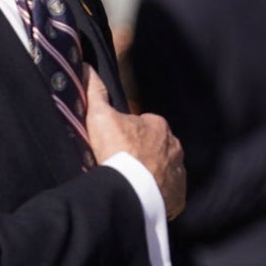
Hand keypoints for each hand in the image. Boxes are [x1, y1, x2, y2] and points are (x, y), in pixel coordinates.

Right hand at [84, 66, 184, 218]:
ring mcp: (178, 172)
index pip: (144, 125)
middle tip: (122, 165)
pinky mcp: (178, 195)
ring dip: (152, 174)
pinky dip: (159, 194)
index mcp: (159, 125)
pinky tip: (142, 197)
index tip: (116, 145)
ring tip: (131, 183)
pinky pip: (169, 192)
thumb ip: (95, 92)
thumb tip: (87, 68)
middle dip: (143, 154)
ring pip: (165, 169)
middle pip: (156, 148)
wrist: (131, 192)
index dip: (128, 134)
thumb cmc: (118, 151)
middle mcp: (174, 146)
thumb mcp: (100, 118)